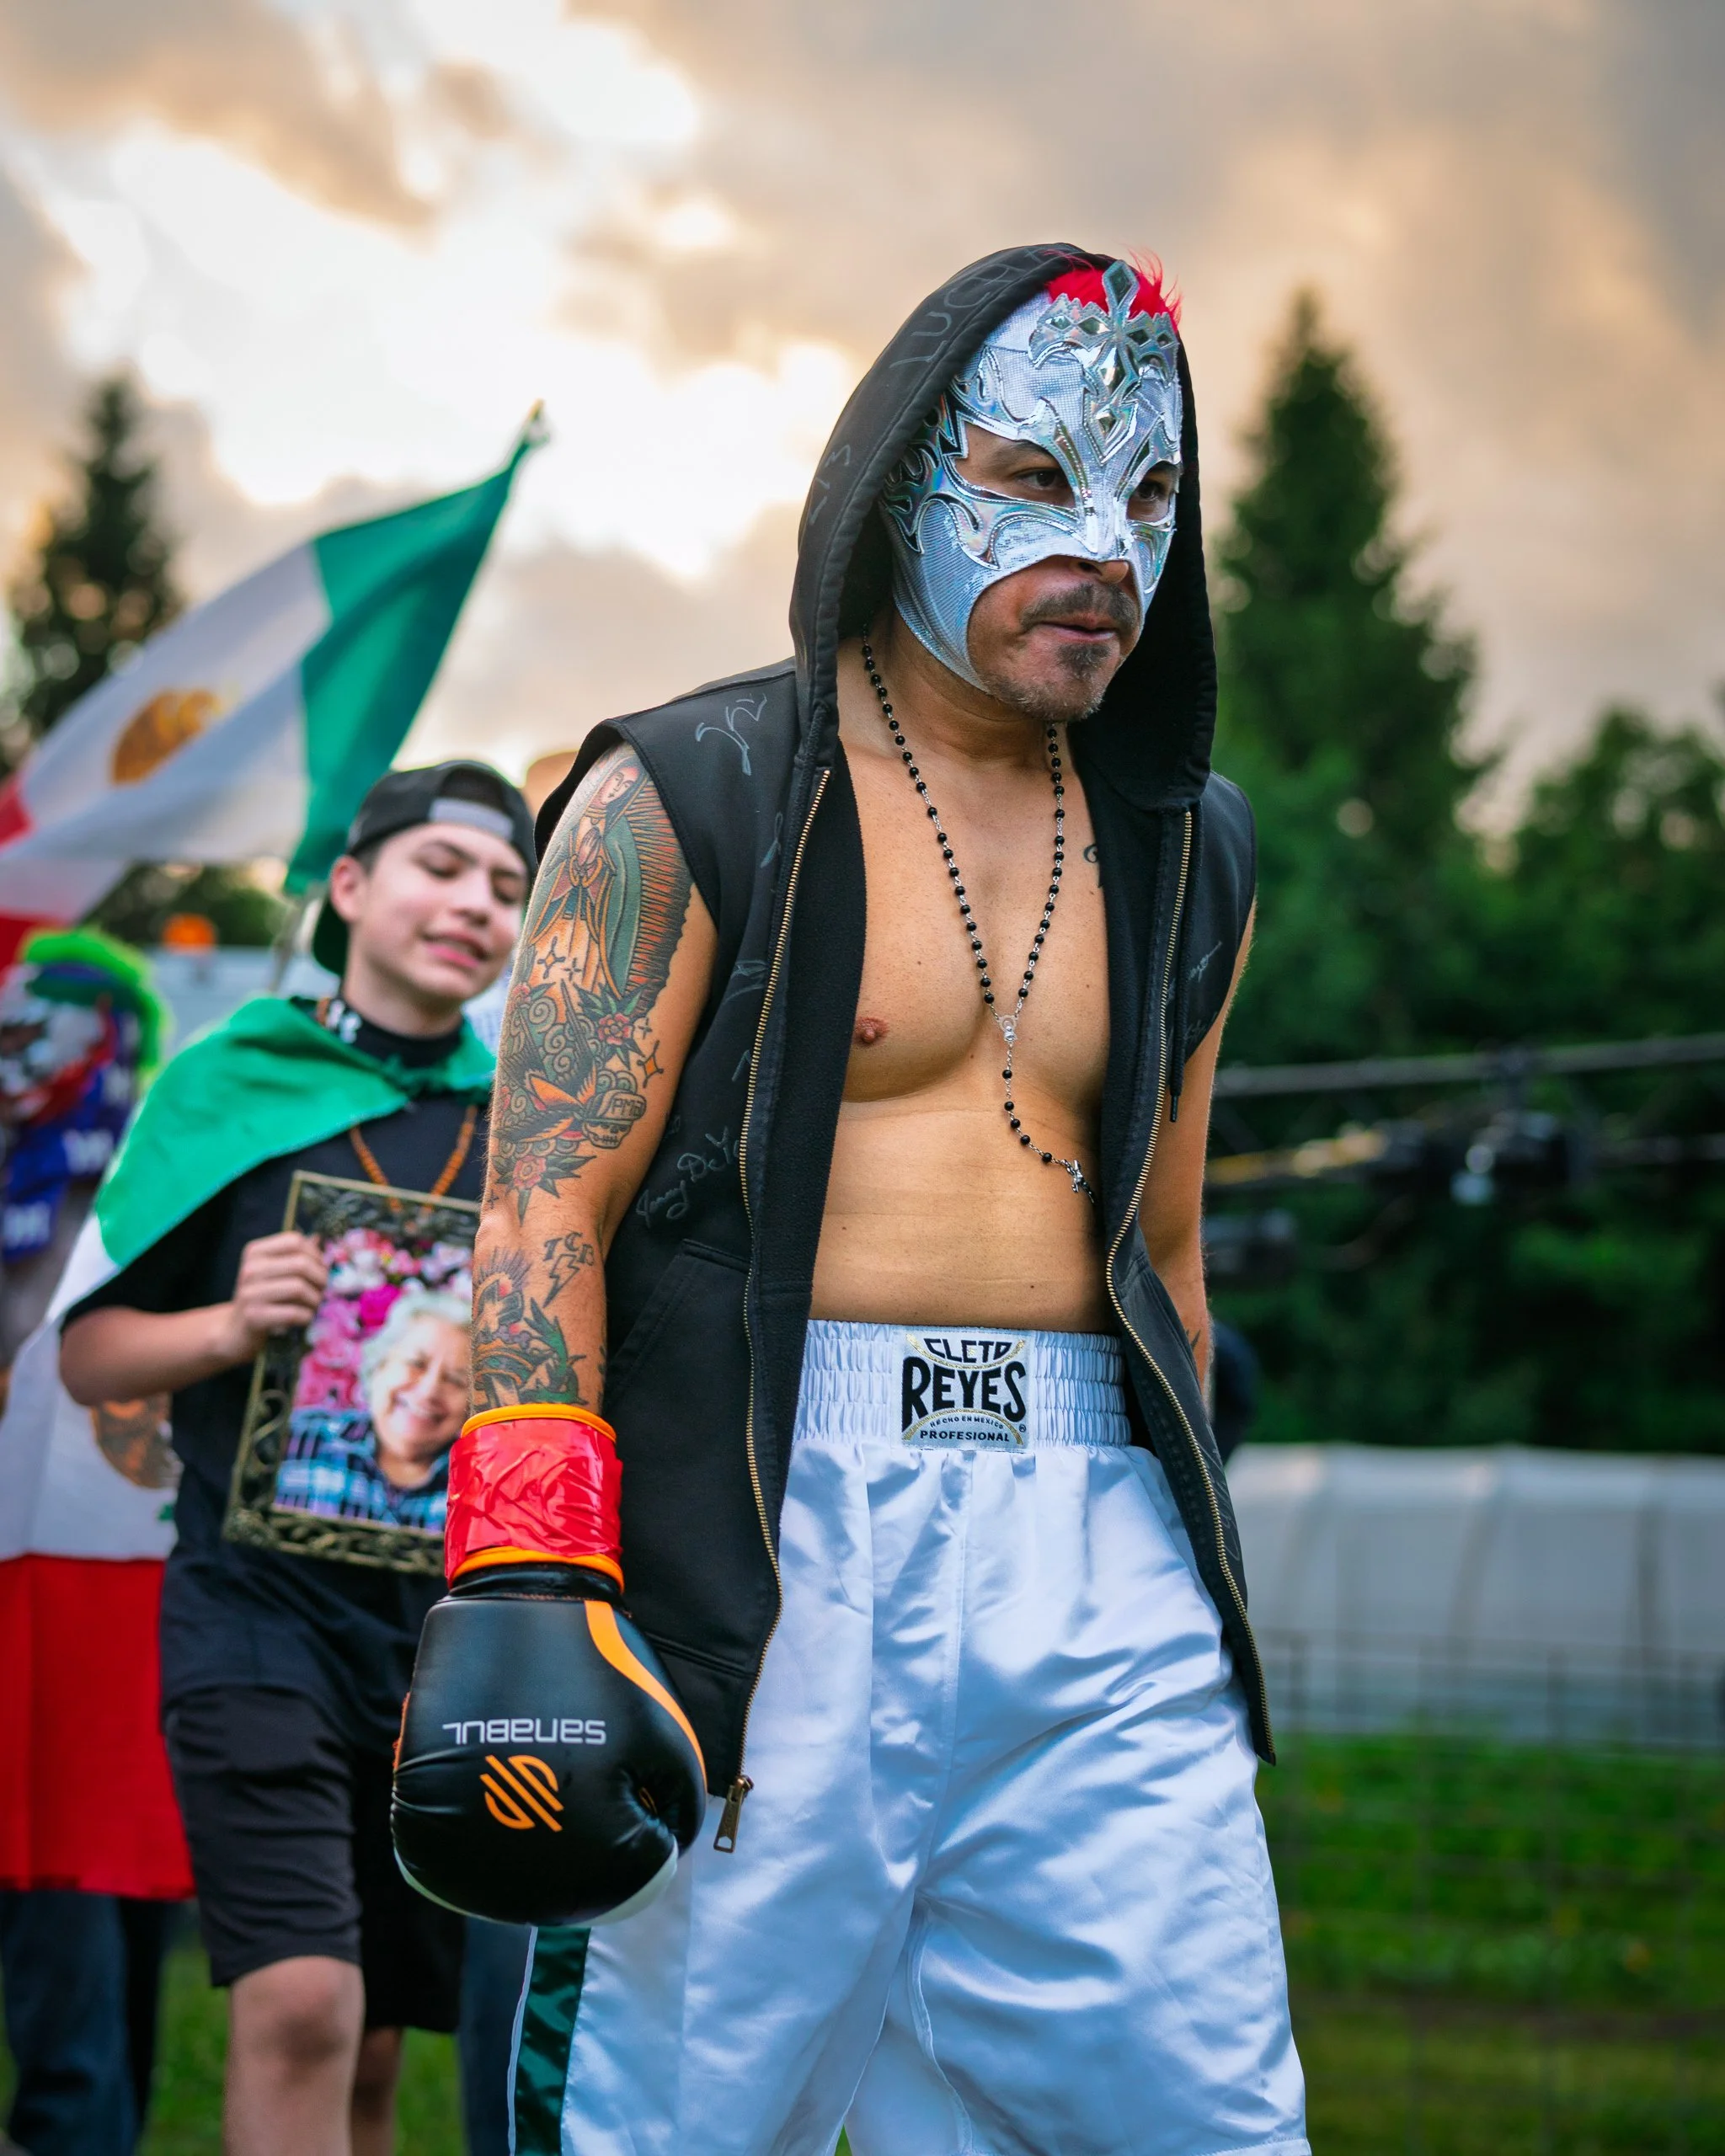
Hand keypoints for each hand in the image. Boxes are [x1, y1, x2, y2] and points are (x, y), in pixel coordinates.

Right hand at [212, 1232, 327, 1363]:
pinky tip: (304, 1318)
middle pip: (300, 1264)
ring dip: (315, 1299)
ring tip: (314, 1305)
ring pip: (299, 1287)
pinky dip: (307, 1316)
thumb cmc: (264, 1297)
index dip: (315, 1254)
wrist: (237, 1330)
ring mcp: (249, 1292)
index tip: (320, 1268)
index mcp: (255, 1252)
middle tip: (322, 1289)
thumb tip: (318, 1238)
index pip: (294, 1241)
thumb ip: (295, 1256)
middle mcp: (250, 1269)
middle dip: (320, 1278)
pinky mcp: (253, 1316)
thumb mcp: (275, 1272)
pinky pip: (293, 1312)